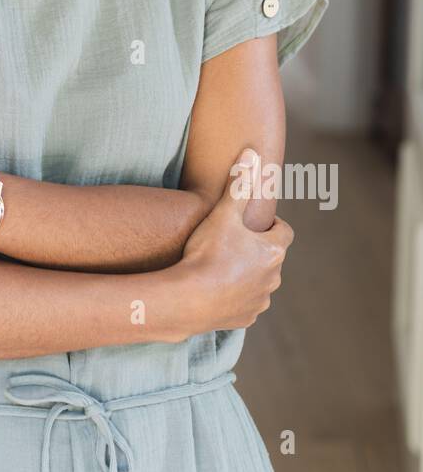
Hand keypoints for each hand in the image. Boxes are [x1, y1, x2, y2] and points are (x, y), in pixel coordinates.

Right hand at [178, 148, 293, 332]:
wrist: (188, 299)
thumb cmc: (208, 253)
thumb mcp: (223, 214)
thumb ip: (239, 184)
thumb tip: (252, 153)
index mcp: (273, 252)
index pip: (284, 232)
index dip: (271, 225)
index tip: (253, 222)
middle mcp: (273, 279)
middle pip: (271, 258)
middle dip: (256, 250)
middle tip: (231, 242)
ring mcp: (259, 301)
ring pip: (260, 283)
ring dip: (248, 274)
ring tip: (221, 266)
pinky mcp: (245, 319)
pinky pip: (246, 304)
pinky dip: (236, 296)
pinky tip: (216, 289)